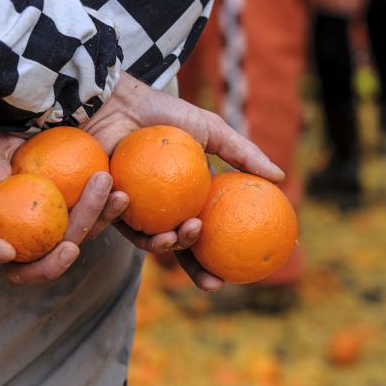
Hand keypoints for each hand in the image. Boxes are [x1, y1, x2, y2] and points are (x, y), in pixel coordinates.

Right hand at [0, 130, 128, 284]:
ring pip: (70, 244)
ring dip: (90, 226)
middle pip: (29, 265)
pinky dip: (108, 212)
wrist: (30, 130)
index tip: (6, 251)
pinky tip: (121, 196)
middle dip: (51, 265)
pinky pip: (94, 222)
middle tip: (69, 248)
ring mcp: (49, 231)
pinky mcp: (76, 219)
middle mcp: (16, 236)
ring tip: (105, 201)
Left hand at [81, 72, 284, 290]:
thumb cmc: (164, 114)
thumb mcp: (210, 130)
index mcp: (186, 198)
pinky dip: (132, 222)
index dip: (218, 259)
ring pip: (151, 243)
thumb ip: (243, 154)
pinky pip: (118, 224)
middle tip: (214, 282)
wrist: (120, 103)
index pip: (205, 235)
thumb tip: (280, 178)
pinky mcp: (104, 205)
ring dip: (168, 247)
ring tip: (182, 232)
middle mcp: (161, 209)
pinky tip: (140, 209)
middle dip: (197, 272)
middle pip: (180, 251)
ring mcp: (134, 210)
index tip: (236, 274)